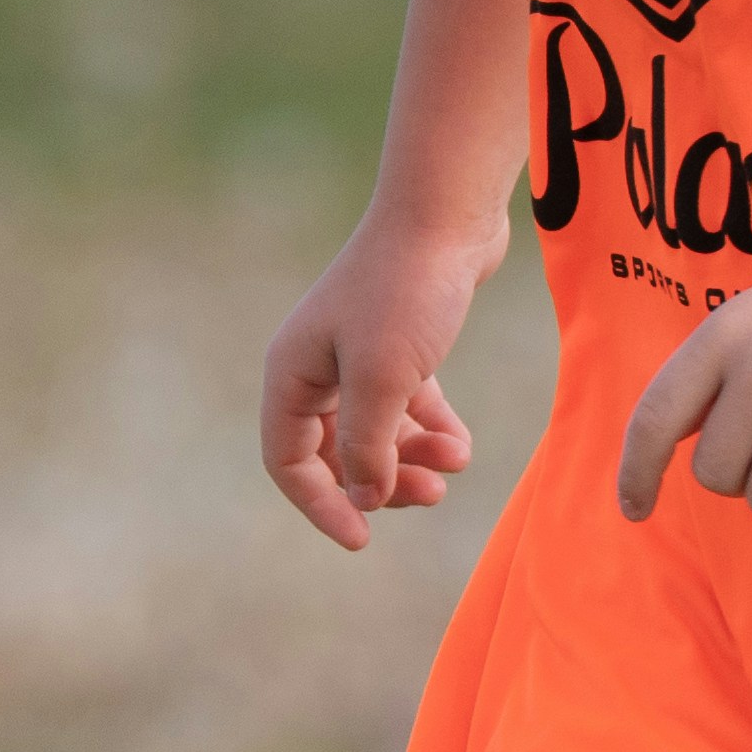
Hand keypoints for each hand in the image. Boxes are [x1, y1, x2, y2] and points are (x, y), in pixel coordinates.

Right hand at [255, 215, 497, 546]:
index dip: (321, 504)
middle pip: (335, 452)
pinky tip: (462, 445)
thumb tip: (366, 497)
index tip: (362, 539)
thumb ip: (368, 447)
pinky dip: (432, 427)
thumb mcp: (383, 380)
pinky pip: (408, 404)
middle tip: (430, 498)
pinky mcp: (400, 341)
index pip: (288, 461)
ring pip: (375, 430)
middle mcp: (316, 365)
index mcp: (291, 372)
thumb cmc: (407, 291)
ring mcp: (357, 352)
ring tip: (454, 465)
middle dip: (379, 480)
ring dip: (412, 457)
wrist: (449, 212)